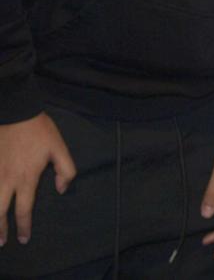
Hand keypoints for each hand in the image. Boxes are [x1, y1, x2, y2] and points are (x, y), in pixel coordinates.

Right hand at [0, 113, 75, 245]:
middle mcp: (7, 180)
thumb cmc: (39, 131)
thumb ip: (65, 170)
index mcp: (26, 178)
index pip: (24, 210)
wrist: (15, 112)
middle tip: (1, 242)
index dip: (23, 226)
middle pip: (0, 212)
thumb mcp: (59, 148)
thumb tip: (61, 190)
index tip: (23, 239)